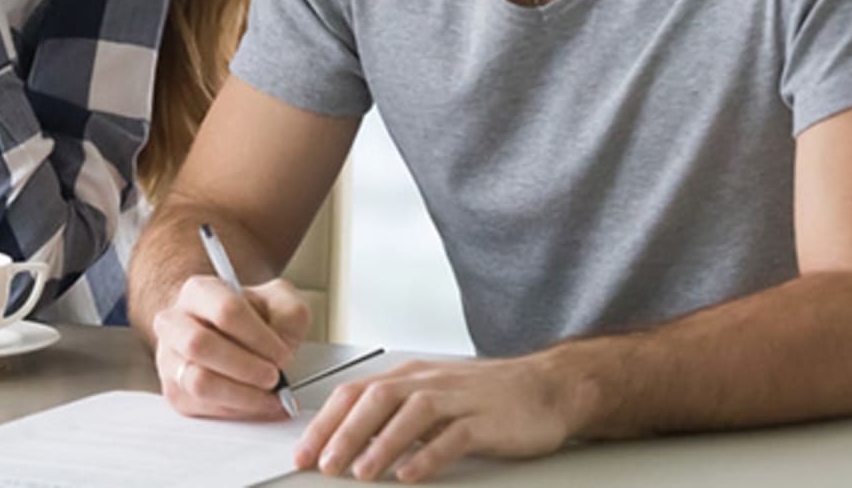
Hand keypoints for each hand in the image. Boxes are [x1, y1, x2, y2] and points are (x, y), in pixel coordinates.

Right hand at [152, 275, 310, 419]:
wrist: (225, 336)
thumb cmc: (251, 318)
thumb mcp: (279, 302)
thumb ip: (289, 313)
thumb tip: (283, 343)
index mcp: (199, 292)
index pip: (225, 310)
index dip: (258, 337)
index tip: (282, 354)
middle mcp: (175, 323)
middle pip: (199, 344)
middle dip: (245, 367)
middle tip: (274, 377)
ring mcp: (170, 360)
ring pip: (198, 382)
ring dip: (242, 394)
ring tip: (269, 395)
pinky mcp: (176, 393)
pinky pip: (204, 407)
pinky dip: (238, 410)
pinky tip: (258, 403)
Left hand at [294, 356, 577, 482]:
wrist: (547, 387)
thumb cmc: (486, 397)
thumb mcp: (432, 397)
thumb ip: (394, 415)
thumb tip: (350, 442)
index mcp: (409, 377)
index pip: (355, 392)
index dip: (325, 422)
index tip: (304, 452)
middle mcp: (429, 382)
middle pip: (376, 400)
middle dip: (344, 434)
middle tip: (324, 464)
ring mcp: (459, 399)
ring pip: (411, 414)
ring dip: (381, 444)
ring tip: (360, 473)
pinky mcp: (487, 421)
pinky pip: (453, 437)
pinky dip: (429, 455)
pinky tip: (411, 474)